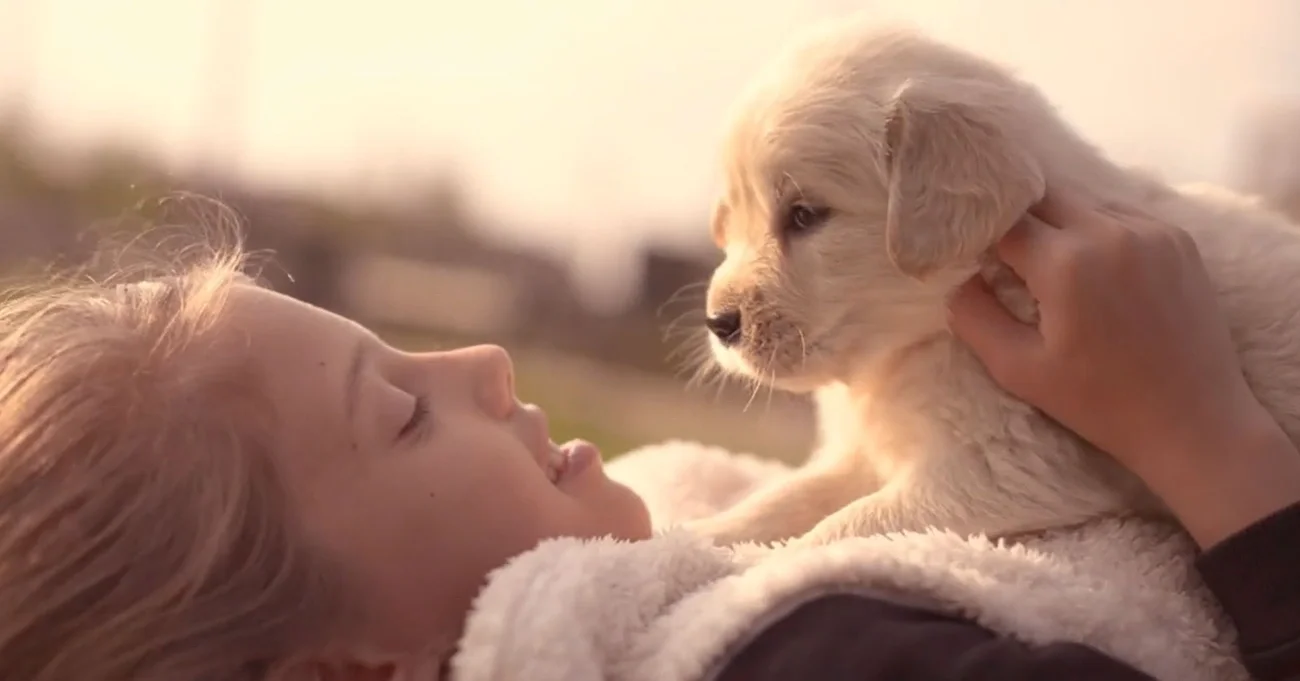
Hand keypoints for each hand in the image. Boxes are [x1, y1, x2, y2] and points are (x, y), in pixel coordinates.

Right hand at [947, 189, 1299, 546]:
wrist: (1193, 420)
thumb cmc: (1099, 403)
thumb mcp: (1018, 369)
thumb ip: (974, 316)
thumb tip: (959, 277)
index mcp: (1065, 263)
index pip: (1004, 221)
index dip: (983, 236)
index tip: (974, 258)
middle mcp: (1110, 231)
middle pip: (1044, 197)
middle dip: (1020, 222)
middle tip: (1009, 259)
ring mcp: (1151, 231)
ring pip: (1084, 203)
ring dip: (1060, 225)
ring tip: (1056, 270)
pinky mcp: (1179, 239)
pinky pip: (1122, 216)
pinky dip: (1100, 233)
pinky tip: (1098, 272)